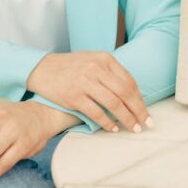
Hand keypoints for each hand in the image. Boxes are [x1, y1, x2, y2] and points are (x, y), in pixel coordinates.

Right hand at [27, 51, 152, 131]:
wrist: (41, 68)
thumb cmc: (70, 67)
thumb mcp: (92, 60)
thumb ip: (111, 72)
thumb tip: (132, 92)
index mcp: (104, 59)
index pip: (129, 81)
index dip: (140, 99)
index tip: (146, 112)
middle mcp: (96, 69)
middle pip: (125, 93)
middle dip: (138, 111)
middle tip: (146, 124)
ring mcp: (85, 82)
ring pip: (114, 104)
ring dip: (126, 118)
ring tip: (133, 128)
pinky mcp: (74, 96)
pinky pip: (96, 113)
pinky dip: (107, 122)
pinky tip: (113, 128)